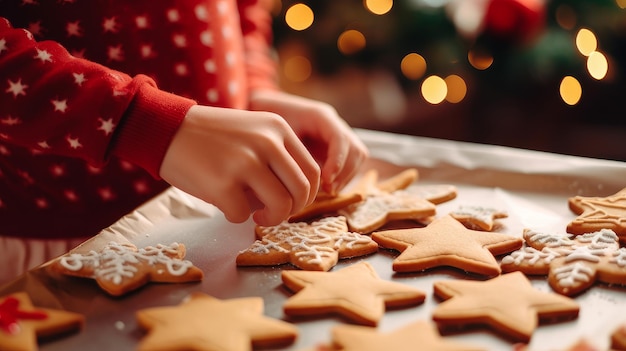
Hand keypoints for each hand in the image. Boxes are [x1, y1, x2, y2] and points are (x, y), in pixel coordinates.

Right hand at [159, 105, 320, 225]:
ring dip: (271, 219)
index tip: (292, 202)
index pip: (312, 171)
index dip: (307, 195)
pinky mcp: (223, 183)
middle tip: (275, 214)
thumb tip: (297, 197)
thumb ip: (278, 156)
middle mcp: (267, 142)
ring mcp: (245, 162)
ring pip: (281, 206)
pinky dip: (235, 217)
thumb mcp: (253, 131)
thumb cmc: (211, 137)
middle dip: (293, 211)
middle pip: (302, 191)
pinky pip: (242, 215)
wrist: (167, 129)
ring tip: (257, 216)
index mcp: (278, 128)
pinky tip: (225, 205)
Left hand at [249, 90, 368, 193]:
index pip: (340, 139)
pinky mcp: (335, 147)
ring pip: (357, 158)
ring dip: (345, 177)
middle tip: (327, 190)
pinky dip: (341, 177)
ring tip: (326, 191)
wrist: (264, 109)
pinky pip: (349, 163)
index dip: (337, 162)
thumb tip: (294, 175)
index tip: (325, 180)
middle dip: (345, 173)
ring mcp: (337, 135)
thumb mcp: (275, 131)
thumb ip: (286, 148)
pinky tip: (325, 188)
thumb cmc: (267, 118)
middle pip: (356, 149)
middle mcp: (334, 124)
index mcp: (321, 116)